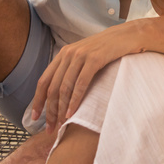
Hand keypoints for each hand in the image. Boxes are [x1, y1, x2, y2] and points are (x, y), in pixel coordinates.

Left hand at [29, 21, 145, 132]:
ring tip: (60, 125)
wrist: (129, 35)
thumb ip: (72, 69)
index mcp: (64, 54)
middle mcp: (69, 53)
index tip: (34, 118)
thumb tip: (60, 93)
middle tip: (50, 129)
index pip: (44, 80)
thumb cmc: (108, 49)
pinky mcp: (95, 58)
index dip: (37, 100)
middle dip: (49, 110)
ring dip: (61, 109)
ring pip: (64, 87)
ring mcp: (81, 55)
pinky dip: (75, 100)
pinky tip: (72, 113)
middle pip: (52, 87)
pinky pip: (80, 83)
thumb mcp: (85, 56)